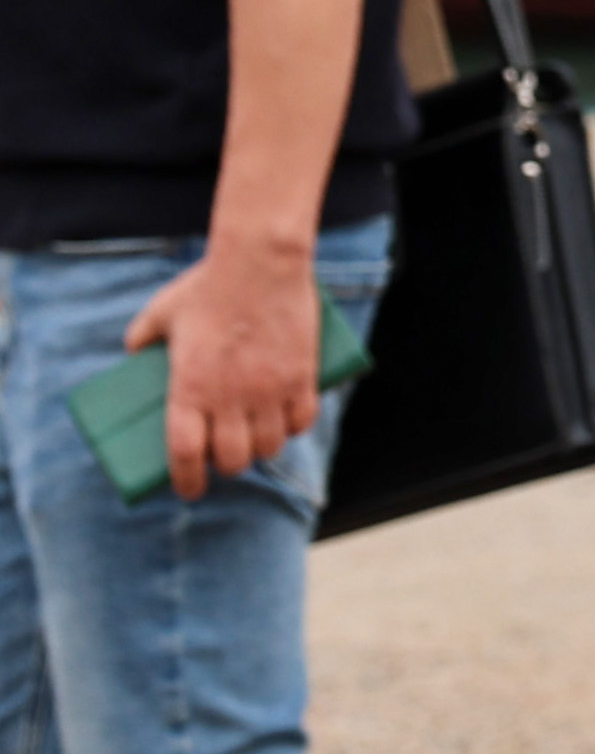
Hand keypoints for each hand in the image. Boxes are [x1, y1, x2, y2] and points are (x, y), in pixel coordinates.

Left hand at [121, 244, 318, 503]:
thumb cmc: (206, 287)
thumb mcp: (161, 312)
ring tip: (256, 441)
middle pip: (232, 458)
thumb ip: (142, 335)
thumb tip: (133, 352)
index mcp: (190, 388)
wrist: (260, 263)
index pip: (185, 454)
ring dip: (261, 450)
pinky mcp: (301, 375)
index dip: (186, 481)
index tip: (188, 490)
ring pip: (270, 445)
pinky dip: (294, 428)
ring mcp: (269, 388)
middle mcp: (230, 396)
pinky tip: (287, 424)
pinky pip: (302, 419)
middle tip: (224, 457)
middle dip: (227, 466)